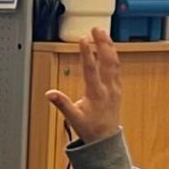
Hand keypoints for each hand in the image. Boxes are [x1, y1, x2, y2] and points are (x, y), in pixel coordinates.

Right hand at [43, 27, 122, 144]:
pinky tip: (110, 48)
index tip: (83, 39)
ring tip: (103, 33)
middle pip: (107, 61)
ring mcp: (115, 88)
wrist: (106, 140)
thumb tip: (50, 93)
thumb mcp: (73, 119)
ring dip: (109, 46)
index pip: (91, 69)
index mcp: (96, 94)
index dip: (86, 53)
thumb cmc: (90, 129)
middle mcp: (108, 88)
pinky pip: (117, 68)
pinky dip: (113, 55)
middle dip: (102, 43)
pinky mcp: (118, 88)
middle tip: (96, 29)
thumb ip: (62, 104)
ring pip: (115, 62)